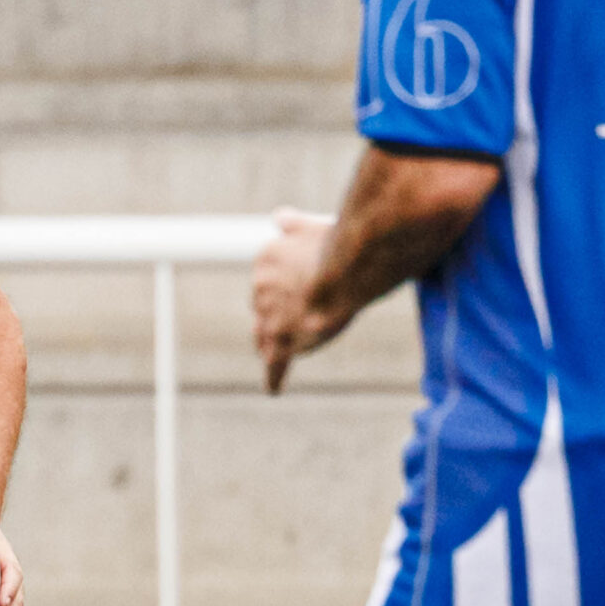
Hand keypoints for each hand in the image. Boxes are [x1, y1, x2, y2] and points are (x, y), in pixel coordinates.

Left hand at [252, 207, 342, 393]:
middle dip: (277, 313)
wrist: (345, 268)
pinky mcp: (283, 342)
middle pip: (265, 308)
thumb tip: (279, 216)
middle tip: (298, 317)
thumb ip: (293, 225)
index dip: (285, 287)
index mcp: (264, 260)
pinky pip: (275, 364)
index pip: (269, 279)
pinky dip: (274, 376)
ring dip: (271, 342)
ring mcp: (270, 318)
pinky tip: (273, 388)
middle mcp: (259, 289)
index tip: (299, 287)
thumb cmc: (337, 244)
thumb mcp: (311, 226)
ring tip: (274, 352)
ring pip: (266, 334)